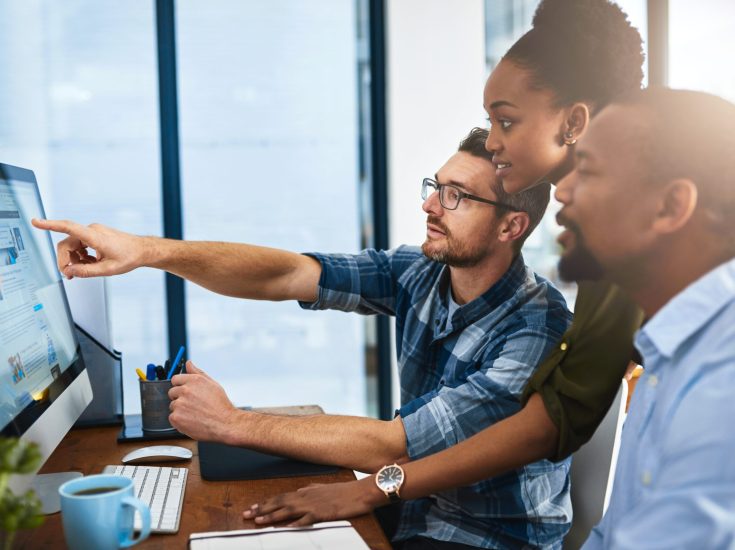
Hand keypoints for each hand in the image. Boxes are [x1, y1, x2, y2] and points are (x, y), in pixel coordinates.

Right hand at [31, 218, 147, 278]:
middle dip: (66, 260)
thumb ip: (86, 272)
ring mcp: (93, 231)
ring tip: (86, 270)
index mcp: (95, 236)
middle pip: (67, 244)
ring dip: (75, 259)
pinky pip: (80, 245)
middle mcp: (92, 230)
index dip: (50, 225)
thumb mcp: (108, 270)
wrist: (142, 250)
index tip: (36, 222)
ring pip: (73, 246)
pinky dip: (81, 256)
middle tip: (70, 275)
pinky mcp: (95, 235)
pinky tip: (90, 264)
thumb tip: (69, 272)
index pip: (68, 227)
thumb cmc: (129, 257)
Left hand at [168, 361, 239, 441]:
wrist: (225, 423)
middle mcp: (185, 390)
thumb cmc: (221, 405)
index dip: (180, 386)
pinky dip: (179, 420)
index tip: (185, 392)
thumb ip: (197, 372)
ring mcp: (180, 404)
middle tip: (193, 405)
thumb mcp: (212, 384)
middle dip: (180, 398)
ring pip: (173, 406)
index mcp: (194, 380)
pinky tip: (191, 420)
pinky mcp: (176, 417)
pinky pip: (172, 417)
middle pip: (172, 392)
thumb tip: (188, 363)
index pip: (175, 379)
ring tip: (195, 413)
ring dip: (180, 410)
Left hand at [243, 476, 382, 526]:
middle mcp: (306, 497)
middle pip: (280, 502)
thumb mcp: (324, 488)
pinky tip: (284, 529)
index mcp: (306, 492)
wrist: (360, 492)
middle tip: (246, 514)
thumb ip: (311, 489)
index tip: (253, 507)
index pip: (281, 496)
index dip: (266, 502)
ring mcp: (313, 505)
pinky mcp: (322, 513)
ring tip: (258, 521)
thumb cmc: (344, 492)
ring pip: (287, 510)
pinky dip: (293, 524)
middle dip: (262, 509)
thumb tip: (300, 490)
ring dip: (272, 516)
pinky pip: (305, 520)